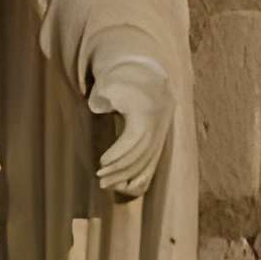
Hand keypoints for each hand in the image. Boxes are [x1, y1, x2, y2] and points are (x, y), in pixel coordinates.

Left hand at [89, 54, 172, 199]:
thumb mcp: (111, 82)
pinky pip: (151, 163)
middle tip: (100, 177)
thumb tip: (99, 106)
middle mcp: (158, 125)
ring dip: (126, 175)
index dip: (120, 152)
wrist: (146, 75)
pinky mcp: (158, 141)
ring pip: (147, 160)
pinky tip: (121, 184)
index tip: (102, 161)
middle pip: (142, 153)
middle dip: (120, 168)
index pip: (136, 137)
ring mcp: (160, 134)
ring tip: (105, 183)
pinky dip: (137, 175)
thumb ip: (105, 94)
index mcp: (147, 110)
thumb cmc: (123, 79)